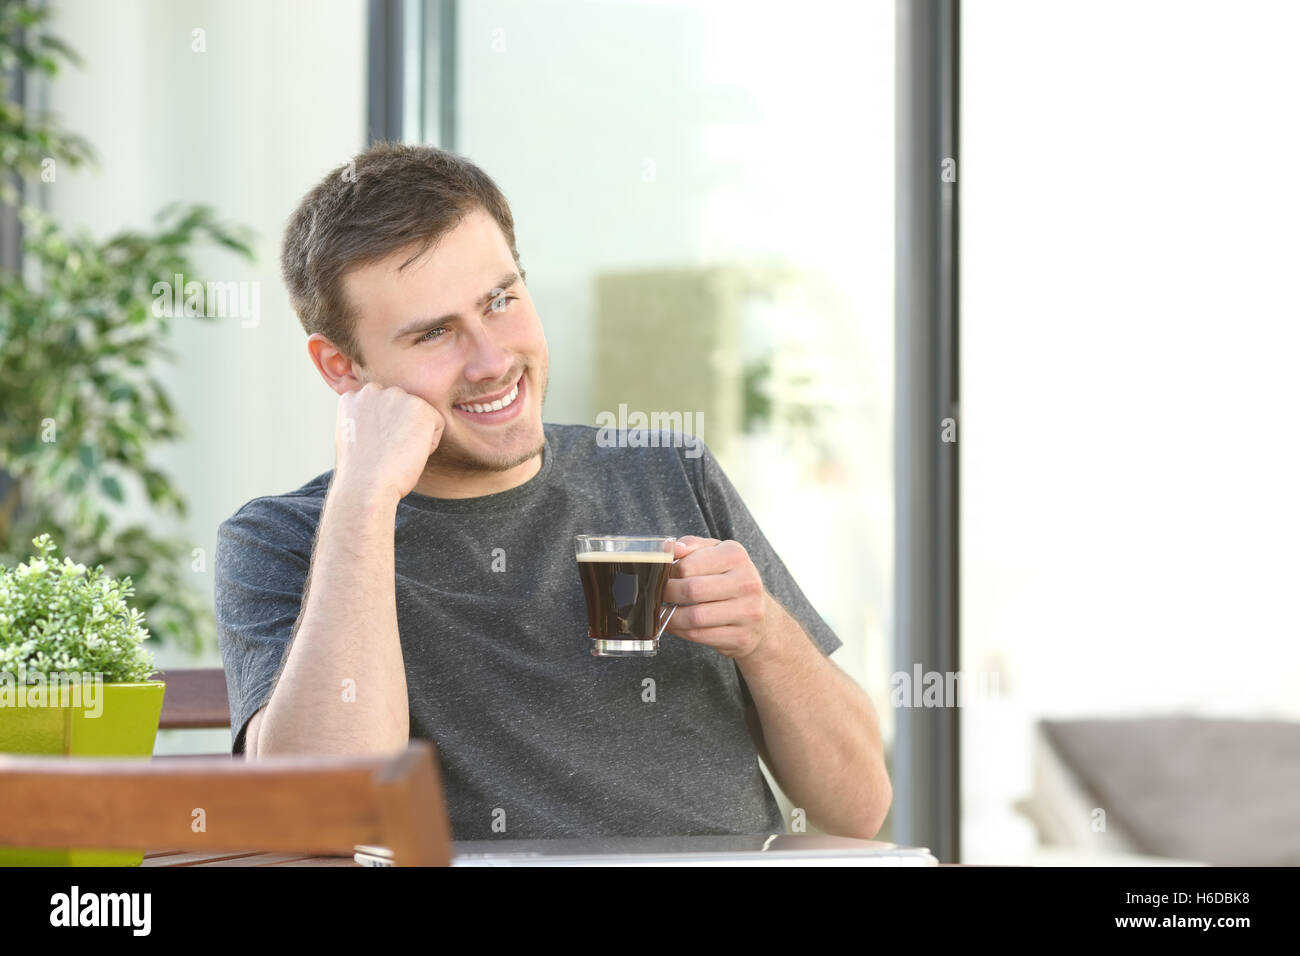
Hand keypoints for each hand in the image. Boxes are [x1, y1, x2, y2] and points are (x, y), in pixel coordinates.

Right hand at [333, 382, 444, 503]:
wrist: (366, 485)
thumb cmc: (361, 472)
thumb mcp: (353, 437)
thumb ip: (366, 420)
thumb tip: (386, 420)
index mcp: (352, 398)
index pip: (381, 408)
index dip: (383, 432)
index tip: (375, 448)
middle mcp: (372, 390)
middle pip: (402, 409)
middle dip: (400, 429)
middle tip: (387, 452)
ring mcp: (396, 396)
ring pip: (420, 416)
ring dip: (414, 435)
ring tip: (397, 453)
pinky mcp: (419, 406)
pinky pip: (437, 424)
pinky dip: (430, 444)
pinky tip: (409, 454)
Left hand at [661, 535, 771, 659]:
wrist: (760, 617)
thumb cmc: (729, 579)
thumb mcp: (715, 554)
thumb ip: (691, 546)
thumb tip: (668, 548)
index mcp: (736, 555)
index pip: (688, 565)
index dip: (667, 573)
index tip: (661, 577)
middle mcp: (747, 582)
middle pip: (691, 590)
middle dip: (667, 595)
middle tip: (658, 595)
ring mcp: (747, 611)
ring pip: (694, 617)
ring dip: (670, 617)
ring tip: (662, 612)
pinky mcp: (741, 637)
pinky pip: (700, 636)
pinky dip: (681, 632)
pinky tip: (676, 625)